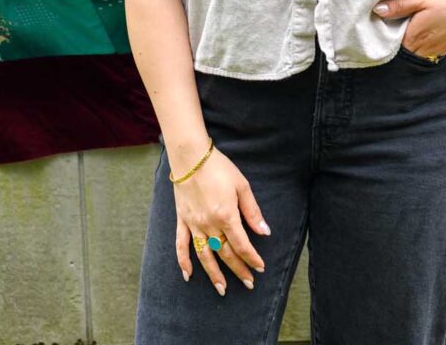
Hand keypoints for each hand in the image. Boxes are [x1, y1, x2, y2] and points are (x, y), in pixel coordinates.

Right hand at [172, 146, 270, 294]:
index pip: (241, 245)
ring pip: (205, 255)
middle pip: (225, 254)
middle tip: (248, 283)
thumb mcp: (242, 186)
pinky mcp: (182, 220)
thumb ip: (252, 211)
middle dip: (238, 270)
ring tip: (222, 289)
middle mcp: (209, 225)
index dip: (251, 258)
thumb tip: (264, 232)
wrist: (191, 156)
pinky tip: (188, 275)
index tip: (260, 268)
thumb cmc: (219, 168)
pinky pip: (181, 245)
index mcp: (226, 216)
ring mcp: (194, 224)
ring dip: (214, 274)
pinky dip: (183, 261)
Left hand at [372, 0, 445, 58]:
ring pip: (415, 52)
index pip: (391, 46)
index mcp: (415, 37)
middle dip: (394, 42)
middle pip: (402, 51)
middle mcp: (424, 49)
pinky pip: (427, 51)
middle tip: (388, 27)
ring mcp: (436, 50)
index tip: (379, 27)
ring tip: (404, 28)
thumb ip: (399, 6)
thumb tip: (377, 10)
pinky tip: (421, 31)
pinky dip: (421, 44)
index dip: (384, 37)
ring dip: (408, 43)